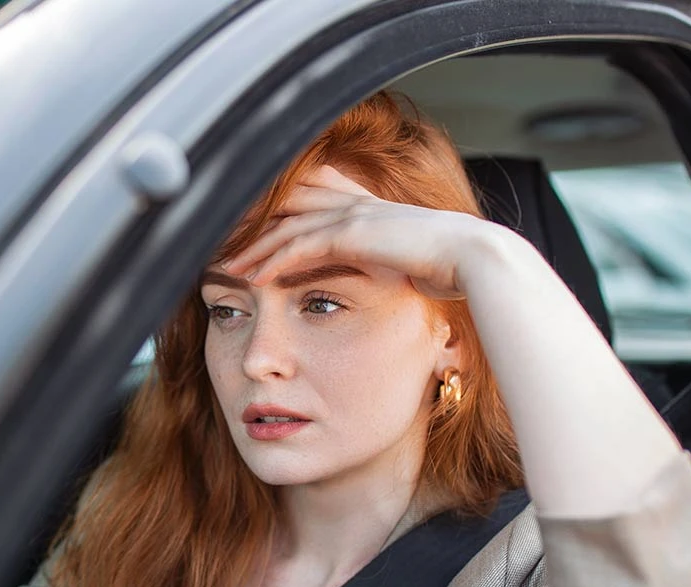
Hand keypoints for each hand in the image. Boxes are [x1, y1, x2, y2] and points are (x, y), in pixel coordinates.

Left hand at [221, 165, 503, 300]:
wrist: (474, 260)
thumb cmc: (448, 266)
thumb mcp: (405, 260)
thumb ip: (382, 262)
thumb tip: (377, 279)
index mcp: (364, 207)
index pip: (304, 204)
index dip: (270, 218)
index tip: (241, 237)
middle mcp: (353, 203)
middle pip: (285, 207)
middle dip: (250, 226)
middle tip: (215, 245)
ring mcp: (353, 214)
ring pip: (286, 226)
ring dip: (252, 247)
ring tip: (223, 266)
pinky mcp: (354, 233)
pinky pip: (301, 246)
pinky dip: (273, 260)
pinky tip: (252, 276)